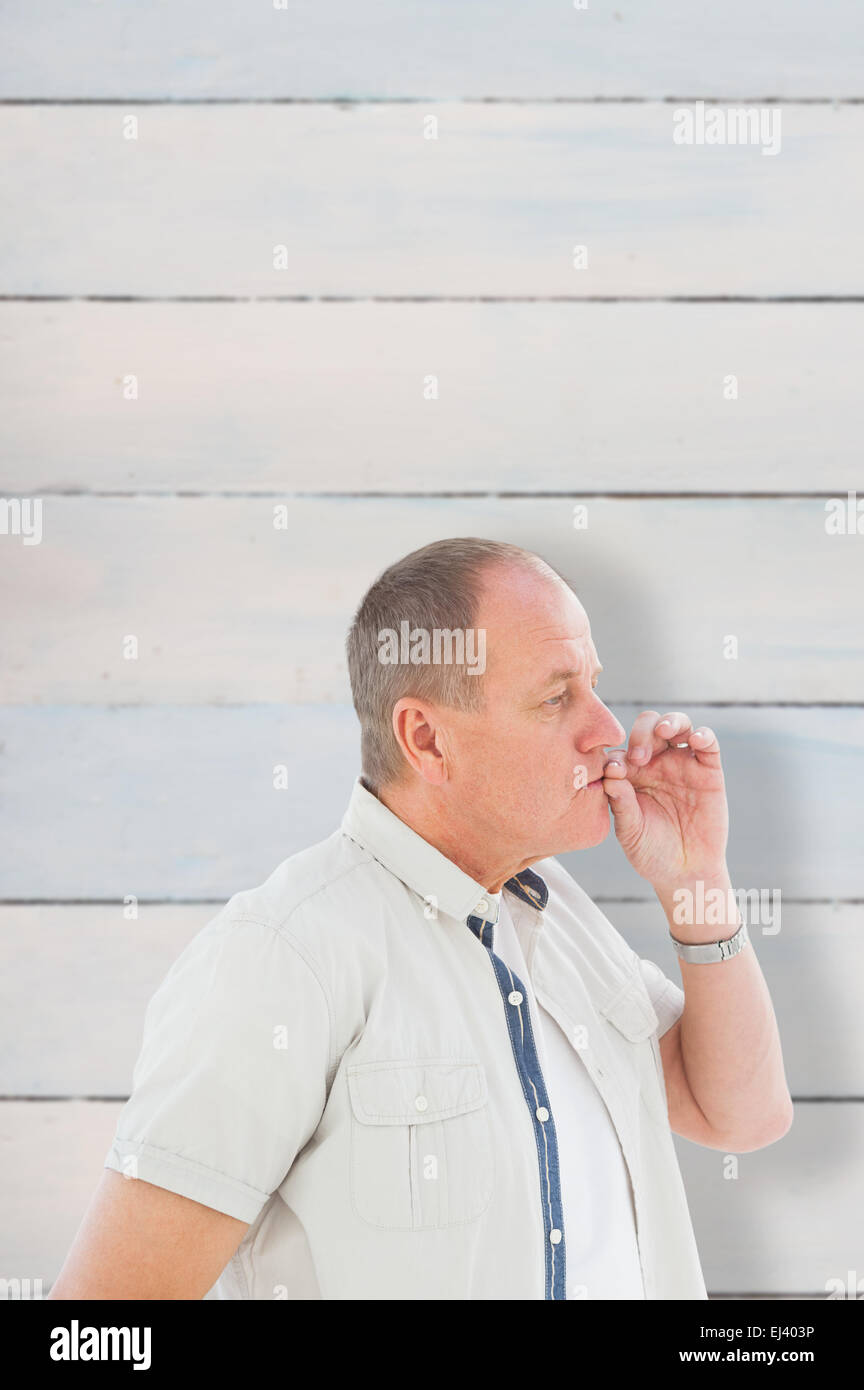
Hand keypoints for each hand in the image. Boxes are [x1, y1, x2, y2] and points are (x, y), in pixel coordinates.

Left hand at [602, 710, 728, 888]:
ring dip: (669, 722)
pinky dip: (703, 735)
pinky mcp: (709, 771)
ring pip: (677, 725)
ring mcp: (682, 764)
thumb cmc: (651, 852)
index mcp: (631, 774)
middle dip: (641, 733)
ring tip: (664, 732)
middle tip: (639, 756)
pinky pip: (708, 744)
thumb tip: (611, 773)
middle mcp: (655, 763)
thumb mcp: (630, 830)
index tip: (613, 770)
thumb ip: (621, 803)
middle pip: (648, 727)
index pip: (621, 748)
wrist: (685, 873)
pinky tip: (696, 740)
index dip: (615, 753)